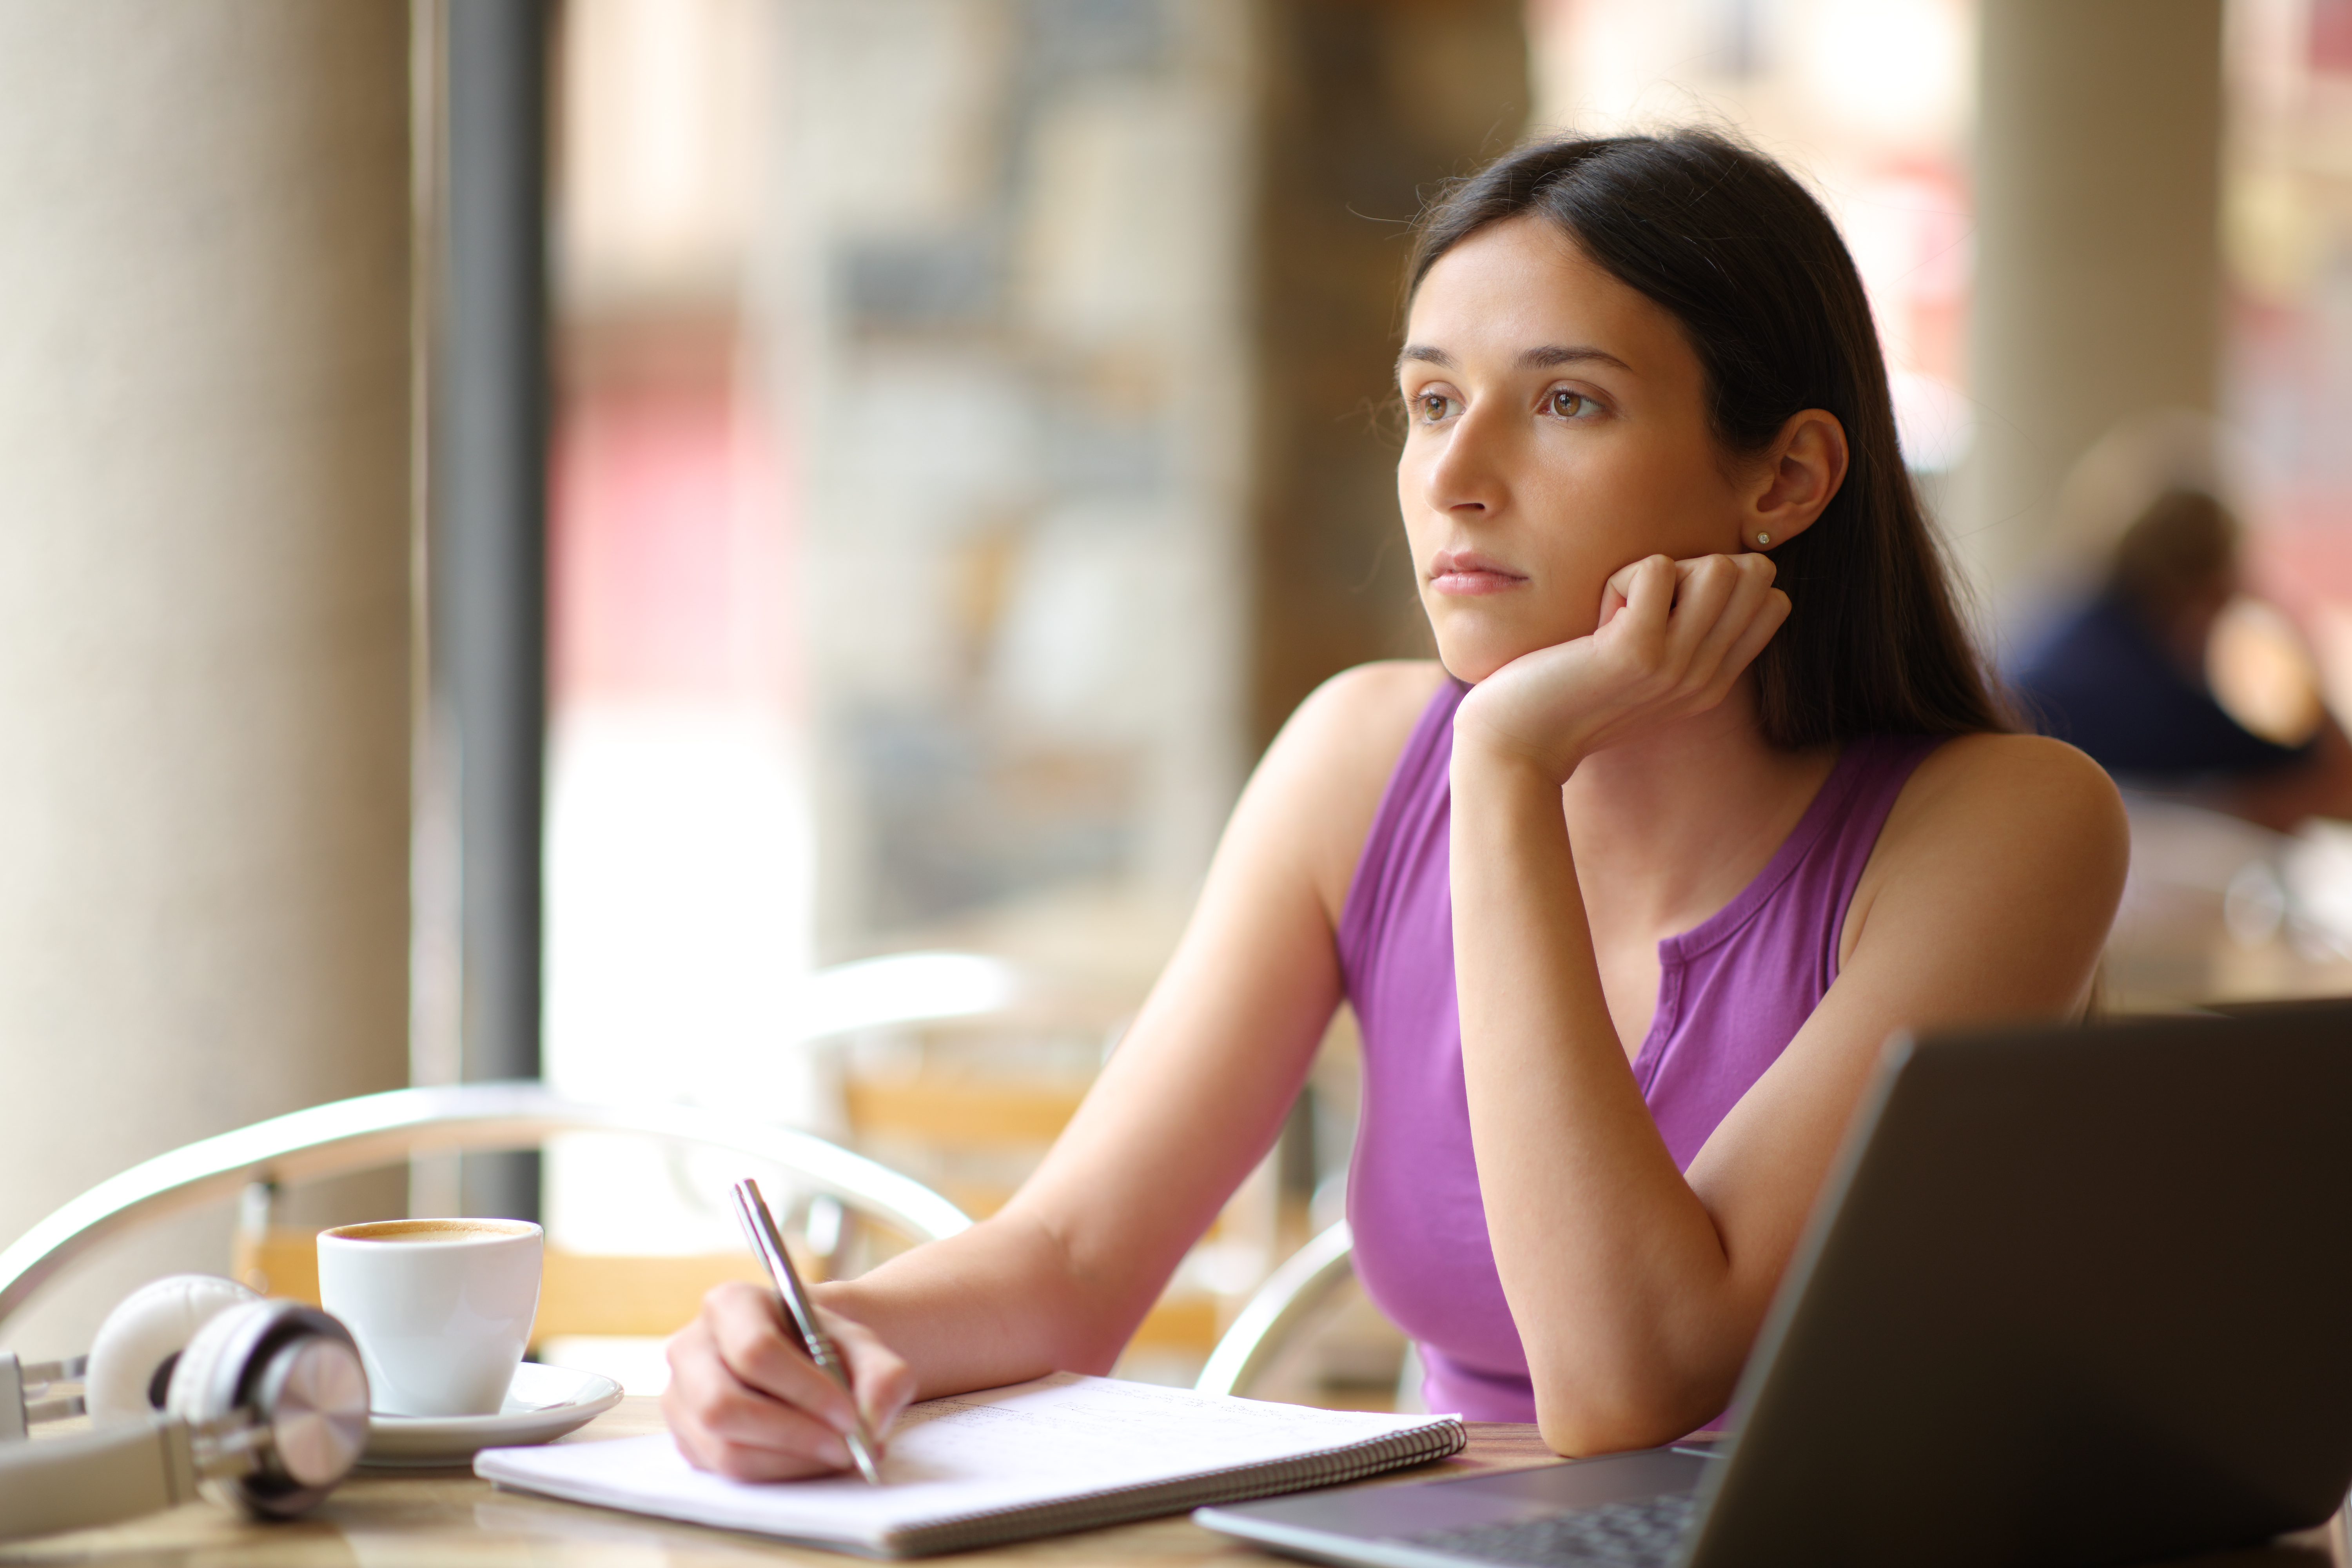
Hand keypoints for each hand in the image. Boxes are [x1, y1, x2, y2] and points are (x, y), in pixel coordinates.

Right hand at [663, 1281, 916, 1480]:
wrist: (804, 1358)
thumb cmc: (828, 1346)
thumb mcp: (866, 1347)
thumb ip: (884, 1376)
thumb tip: (871, 1423)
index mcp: (730, 1303)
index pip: (755, 1350)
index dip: (805, 1389)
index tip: (851, 1415)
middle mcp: (691, 1347)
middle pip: (723, 1405)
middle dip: (791, 1434)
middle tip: (845, 1447)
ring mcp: (681, 1398)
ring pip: (723, 1448)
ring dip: (789, 1461)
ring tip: (838, 1454)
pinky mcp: (687, 1439)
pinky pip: (725, 1471)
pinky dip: (777, 1473)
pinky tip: (811, 1459)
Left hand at [1454, 552, 1788, 780]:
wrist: (1516, 746)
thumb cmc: (1565, 698)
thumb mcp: (1641, 675)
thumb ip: (1682, 639)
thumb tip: (1715, 572)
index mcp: (1710, 683)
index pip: (1773, 603)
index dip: (1722, 584)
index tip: (1664, 612)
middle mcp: (1703, 678)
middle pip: (1754, 575)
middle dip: (1696, 568)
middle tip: (1638, 605)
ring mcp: (1675, 667)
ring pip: (1720, 567)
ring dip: (1660, 570)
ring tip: (1618, 611)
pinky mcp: (1636, 653)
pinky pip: (1657, 568)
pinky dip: (1620, 578)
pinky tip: (1595, 621)